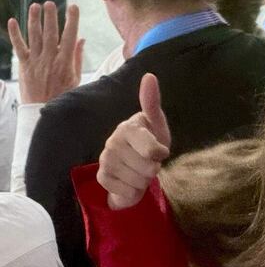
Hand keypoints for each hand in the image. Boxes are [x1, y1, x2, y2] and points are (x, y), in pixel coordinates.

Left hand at [8, 1, 84, 103]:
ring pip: (34, 36)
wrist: (43, 110)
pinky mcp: (24, 65)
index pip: (70, 36)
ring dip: (34, 20)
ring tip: (35, 6)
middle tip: (50, 3)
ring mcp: (36, 61)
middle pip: (50, 33)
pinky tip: (12, 22)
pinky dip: (15, 34)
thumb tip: (80, 39)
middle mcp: (50, 59)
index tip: (73, 7)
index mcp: (65, 61)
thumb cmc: (63, 94)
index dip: (72, 20)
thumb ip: (77, 56)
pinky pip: (19, 47)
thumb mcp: (76, 77)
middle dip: (51, 16)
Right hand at [97, 73, 171, 209]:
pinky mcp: (101, 177)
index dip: (161, 154)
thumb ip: (152, 102)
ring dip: (144, 180)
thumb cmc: (151, 140)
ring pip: (138, 181)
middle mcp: (113, 141)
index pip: (152, 150)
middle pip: (148, 168)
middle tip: (149, 161)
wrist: (136, 164)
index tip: (160, 150)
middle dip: (154, 169)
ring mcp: (105, 159)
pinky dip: (133, 191)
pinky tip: (130, 180)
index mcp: (128, 127)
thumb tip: (149, 76)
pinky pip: (125, 191)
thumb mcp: (157, 123)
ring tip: (140, 170)